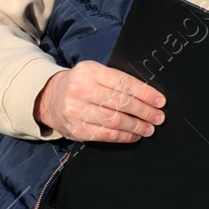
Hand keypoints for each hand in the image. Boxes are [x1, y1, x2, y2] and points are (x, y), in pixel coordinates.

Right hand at [33, 60, 165, 142]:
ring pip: (114, 120)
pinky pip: (105, 134)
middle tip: (159, 117)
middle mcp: (81, 90)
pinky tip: (134, 135)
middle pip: (121, 103)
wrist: (49, 98)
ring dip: (137, 126)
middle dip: (144, 111)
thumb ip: (116, 80)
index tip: (160, 101)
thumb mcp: (94, 73)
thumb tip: (148, 95)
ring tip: (150, 128)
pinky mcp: (76, 129)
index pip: (124, 83)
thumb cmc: (80, 84)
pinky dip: (124, 136)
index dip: (145, 93)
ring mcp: (76, 111)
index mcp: (90, 71)